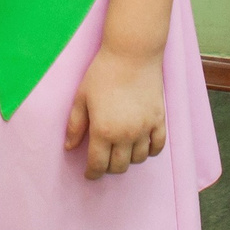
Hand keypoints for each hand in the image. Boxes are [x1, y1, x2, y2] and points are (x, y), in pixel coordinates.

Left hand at [64, 46, 166, 177]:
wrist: (132, 55)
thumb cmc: (102, 74)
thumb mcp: (81, 98)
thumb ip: (75, 125)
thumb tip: (70, 147)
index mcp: (103, 130)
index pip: (98, 164)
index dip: (92, 173)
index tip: (89, 174)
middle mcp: (126, 135)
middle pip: (119, 166)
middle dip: (108, 168)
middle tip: (103, 162)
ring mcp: (145, 129)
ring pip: (139, 159)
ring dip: (128, 160)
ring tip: (120, 152)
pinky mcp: (159, 120)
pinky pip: (157, 147)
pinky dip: (149, 151)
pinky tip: (141, 147)